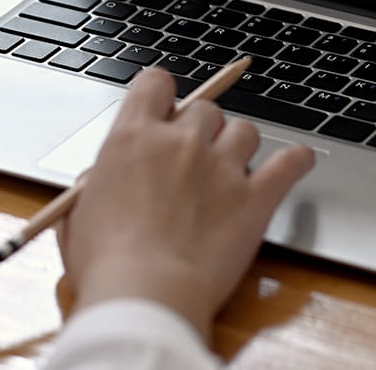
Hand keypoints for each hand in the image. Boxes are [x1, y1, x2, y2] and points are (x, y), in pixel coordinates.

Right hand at [55, 68, 314, 340]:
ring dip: (239, 145)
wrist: (146, 293)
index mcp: (132, 136)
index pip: (155, 82)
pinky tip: (297, 162)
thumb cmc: (105, 260)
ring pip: (245, 130)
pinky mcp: (255, 199)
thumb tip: (101, 178)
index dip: (161, 94)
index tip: (163, 109)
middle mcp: (179, 141)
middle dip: (201, 129)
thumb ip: (95, 182)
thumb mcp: (79, 211)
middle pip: (205, 108)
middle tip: (193, 159)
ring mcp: (221, 166)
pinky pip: (289, 163)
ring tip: (233, 167)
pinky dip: (295, 161)